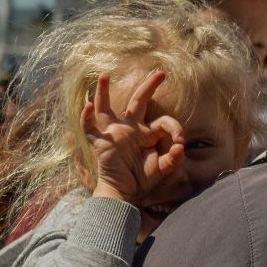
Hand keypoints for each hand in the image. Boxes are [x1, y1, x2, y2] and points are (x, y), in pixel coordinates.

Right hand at [80, 71, 184, 203]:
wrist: (124, 195)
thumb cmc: (142, 181)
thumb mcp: (162, 169)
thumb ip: (173, 159)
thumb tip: (181, 147)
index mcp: (147, 134)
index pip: (163, 121)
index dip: (174, 128)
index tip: (180, 141)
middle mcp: (131, 129)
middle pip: (138, 101)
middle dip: (149, 86)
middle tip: (161, 72)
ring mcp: (114, 133)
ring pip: (106, 108)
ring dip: (103, 92)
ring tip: (104, 75)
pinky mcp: (101, 143)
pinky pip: (90, 129)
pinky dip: (86, 118)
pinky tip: (87, 106)